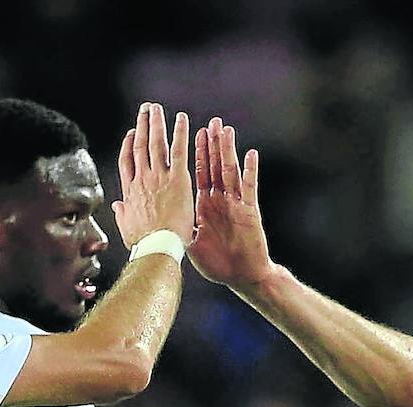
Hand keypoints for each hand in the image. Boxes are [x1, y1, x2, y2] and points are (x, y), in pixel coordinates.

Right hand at [112, 102, 193, 247]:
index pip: (127, 161)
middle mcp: (142, 179)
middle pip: (140, 146)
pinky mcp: (177, 179)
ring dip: (156, 123)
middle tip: (145, 110)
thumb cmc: (145, 243)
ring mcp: (159, 177)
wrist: (158, 246)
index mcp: (131, 190)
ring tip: (157, 109)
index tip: (133, 133)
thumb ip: (122, 213)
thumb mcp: (127, 227)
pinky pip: (179, 150)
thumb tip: (117, 206)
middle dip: (142, 125)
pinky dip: (180, 132)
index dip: (129, 144)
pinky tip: (181, 118)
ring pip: (156, 143)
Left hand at [188, 117, 274, 291]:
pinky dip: (250, 171)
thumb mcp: (193, 243)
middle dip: (211, 144)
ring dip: (228, 150)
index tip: (190, 135)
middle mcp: (220, 201)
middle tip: (209, 123)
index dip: (195, 155)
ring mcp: (235, 204)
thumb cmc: (219, 263)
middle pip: (214, 166)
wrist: (242, 276)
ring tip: (225, 130)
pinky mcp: (249, 212)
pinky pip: (249, 188)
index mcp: (205, 206)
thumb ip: (180, 227)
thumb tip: (161, 221)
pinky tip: (251, 154)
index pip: (198, 174)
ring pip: (231, 171)